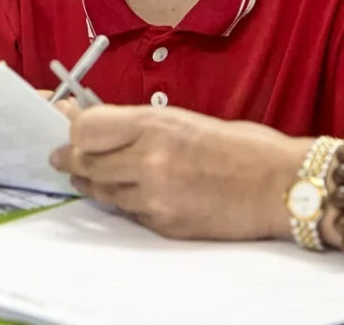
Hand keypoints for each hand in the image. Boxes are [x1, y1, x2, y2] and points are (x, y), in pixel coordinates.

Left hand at [49, 104, 306, 241]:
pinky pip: (129, 213)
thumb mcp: (186, 119)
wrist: (281, 186)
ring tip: (93, 173)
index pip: (86, 128)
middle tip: (62, 155)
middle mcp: (148, 161)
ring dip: (94, 180)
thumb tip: (97, 125)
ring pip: (102, 191)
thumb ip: (140, 124)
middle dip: (71, 157)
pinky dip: (127, 202)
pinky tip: (137, 191)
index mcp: (156, 124)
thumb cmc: (242, 146)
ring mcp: (154, 197)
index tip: (64, 123)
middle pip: (84, 161)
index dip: (70, 126)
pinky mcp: (164, 225)